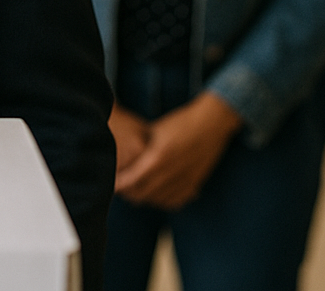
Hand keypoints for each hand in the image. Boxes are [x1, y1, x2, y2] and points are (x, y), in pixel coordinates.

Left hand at [114, 91, 241, 210]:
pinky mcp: (194, 184)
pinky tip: (156, 195)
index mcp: (159, 157)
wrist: (212, 124)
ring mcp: (185, 181)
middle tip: (120, 189)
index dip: (120, 185)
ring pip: (159, 200)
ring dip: (145, 198)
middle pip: (144, 194)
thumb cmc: (180, 122)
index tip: (111, 182)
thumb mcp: (155, 130)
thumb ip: (142, 147)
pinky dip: (163, 201)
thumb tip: (124, 157)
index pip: (133, 180)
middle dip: (129, 193)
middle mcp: (172, 173)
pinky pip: (176, 201)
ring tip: (134, 192)